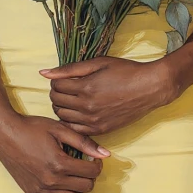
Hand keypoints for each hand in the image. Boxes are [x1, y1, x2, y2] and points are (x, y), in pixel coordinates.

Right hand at [0, 109, 110, 192]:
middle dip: (89, 176)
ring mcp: (41, 190)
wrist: (5, 134)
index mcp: (60, 163)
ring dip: (78, 188)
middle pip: (86, 187)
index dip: (97, 164)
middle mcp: (51, 181)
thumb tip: (106, 154)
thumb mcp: (60, 130)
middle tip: (84, 165)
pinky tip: (65, 190)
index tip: (92, 158)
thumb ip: (84, 142)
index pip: (92, 172)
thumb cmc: (32, 128)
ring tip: (73, 175)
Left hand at [41, 56, 177, 136]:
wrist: (150, 88)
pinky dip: (72, 121)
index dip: (56, 81)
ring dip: (62, 107)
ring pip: (63, 117)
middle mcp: (87, 106)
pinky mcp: (101, 130)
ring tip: (72, 99)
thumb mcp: (98, 63)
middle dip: (57, 93)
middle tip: (67, 88)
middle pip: (56, 102)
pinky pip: (75, 129)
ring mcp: (94, 121)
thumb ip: (69, 69)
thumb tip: (43, 73)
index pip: (55, 86)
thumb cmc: (125, 71)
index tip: (64, 78)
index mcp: (85, 87)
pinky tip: (78, 112)